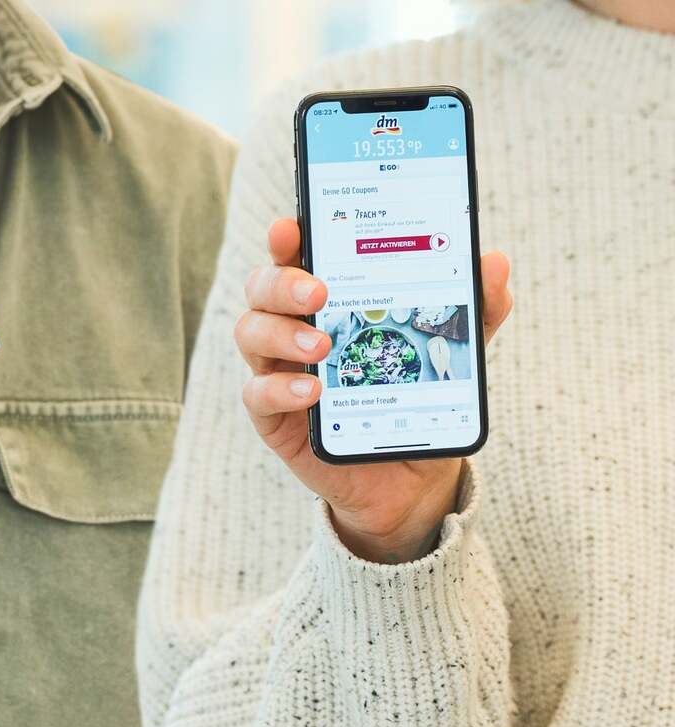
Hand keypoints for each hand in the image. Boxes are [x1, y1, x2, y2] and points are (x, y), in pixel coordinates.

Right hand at [235, 219, 511, 562]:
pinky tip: (311, 390)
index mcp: (328, 300)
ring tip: (322, 344)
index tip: (294, 227)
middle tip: (319, 291)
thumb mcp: (453, 353)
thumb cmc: (417, 400)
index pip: (295, 256)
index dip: (288, 237)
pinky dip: (279, 387)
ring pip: (251, 332)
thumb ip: (472, 310)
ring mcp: (279, 370)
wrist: (412, 478)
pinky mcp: (275, 417)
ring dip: (281, 331)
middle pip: (261, 287)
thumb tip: (495, 263)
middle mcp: (294, 327)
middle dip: (282, 281)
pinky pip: (256, 394)